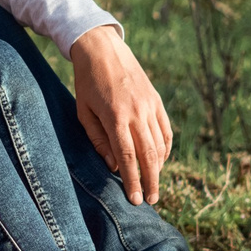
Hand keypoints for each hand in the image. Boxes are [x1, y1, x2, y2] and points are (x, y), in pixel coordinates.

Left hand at [70, 24, 172, 205]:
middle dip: (151, 181)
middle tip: (150, 200)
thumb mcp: (83, 111)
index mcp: (115, 117)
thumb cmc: (87, 82)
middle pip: (149, 155)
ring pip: (160, 144)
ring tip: (154, 185)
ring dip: (159, 168)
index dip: (132, 180)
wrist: (103, 49)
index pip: (127, 156)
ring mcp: (150, 106)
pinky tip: (161, 160)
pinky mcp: (157, 100)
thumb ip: (98, 139)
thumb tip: (113, 166)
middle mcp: (136, 113)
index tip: (134, 199)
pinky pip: (166, 130)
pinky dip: (166, 148)